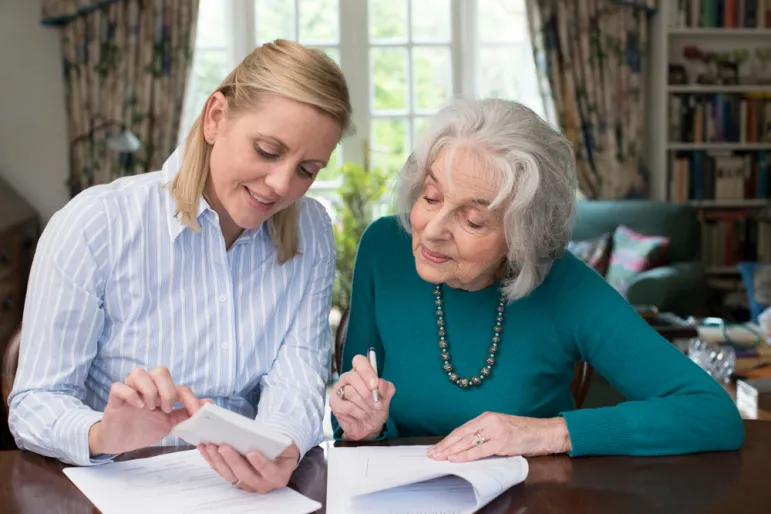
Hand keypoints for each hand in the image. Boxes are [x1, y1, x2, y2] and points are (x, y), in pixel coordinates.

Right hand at [88, 366, 203, 455]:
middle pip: (160, 371)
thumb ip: (185, 413)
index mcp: (161, 391)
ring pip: (139, 372)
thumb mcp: (168, 424)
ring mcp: (130, 391)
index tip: (195, 413)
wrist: (121, 443)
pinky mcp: (115, 399)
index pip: (179, 387)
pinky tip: (137, 406)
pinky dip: (130, 394)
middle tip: (166, 408)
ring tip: (150, 408)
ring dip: (149, 389)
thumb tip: (207, 403)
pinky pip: (119, 386)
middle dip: (168, 389)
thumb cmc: (144, 429)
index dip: (190, 399)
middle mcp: (146, 387)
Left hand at [198, 442, 300, 492]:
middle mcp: (263, 484)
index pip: (270, 472)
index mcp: (278, 475)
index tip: (251, 452)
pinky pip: (222, 472)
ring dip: (219, 460)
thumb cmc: (281, 447)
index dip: (261, 463)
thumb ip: (275, 442)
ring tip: (211, 445)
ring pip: (230, 475)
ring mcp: (247, 484)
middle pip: (246, 475)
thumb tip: (256, 434)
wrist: (278, 454)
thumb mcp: (284, 444)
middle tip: (223, 446)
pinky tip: (205, 448)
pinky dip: (212, 460)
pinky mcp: (235, 480)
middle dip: (233, 460)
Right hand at [329, 354, 395, 440]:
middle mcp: (348, 378)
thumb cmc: (376, 408)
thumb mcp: (386, 397)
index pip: (359, 361)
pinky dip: (358, 413)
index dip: (366, 372)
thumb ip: (386, 388)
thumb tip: (379, 384)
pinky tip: (361, 415)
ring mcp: (339, 389)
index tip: (375, 385)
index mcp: (360, 372)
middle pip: (354, 377)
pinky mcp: (334, 403)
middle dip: (368, 393)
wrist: (369, 427)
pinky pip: (346, 406)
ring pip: (350, 392)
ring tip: (369, 411)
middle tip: (376, 404)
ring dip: (364, 405)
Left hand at [426, 412, 570, 461]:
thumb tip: (465, 446)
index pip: (462, 429)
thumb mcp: (500, 429)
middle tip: (432, 454)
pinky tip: (456, 458)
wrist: (545, 432)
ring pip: (468, 441)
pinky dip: (466, 455)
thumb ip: (485, 434)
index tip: (436, 447)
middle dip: (445, 445)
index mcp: (487, 417)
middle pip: (461, 434)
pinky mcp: (503, 441)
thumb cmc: (524, 432)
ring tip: (439, 457)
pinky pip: (480, 450)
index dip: (448, 439)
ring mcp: (496, 430)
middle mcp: (489, 421)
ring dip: (451, 450)